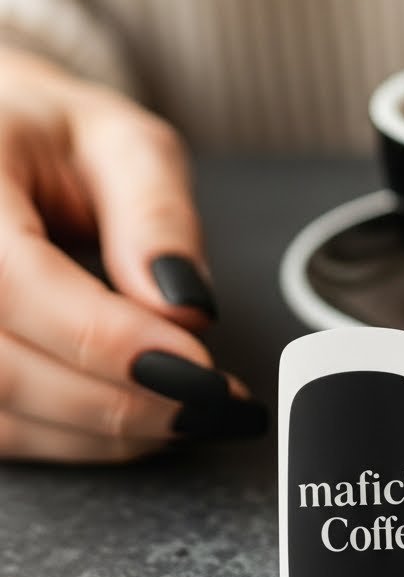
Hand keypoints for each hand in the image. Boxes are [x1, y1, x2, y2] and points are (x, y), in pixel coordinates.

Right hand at [0, 49, 264, 461]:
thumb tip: (186, 309)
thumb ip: (155, 215)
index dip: (106, 338)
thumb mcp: (123, 143)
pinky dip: (70, 438)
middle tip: (209, 402)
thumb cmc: (51, 138)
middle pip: (1, 366)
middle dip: (117, 401)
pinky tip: (131, 420)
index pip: (16, 282)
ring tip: (184, 413)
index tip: (196, 367)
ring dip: (99, 433)